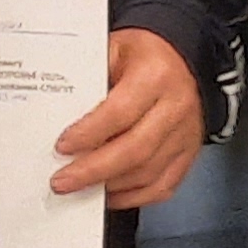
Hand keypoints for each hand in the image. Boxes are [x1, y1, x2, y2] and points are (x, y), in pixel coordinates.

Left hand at [52, 28, 207, 209]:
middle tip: (62, 180)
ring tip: (79, 188)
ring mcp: (185, 134)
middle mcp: (175, 107)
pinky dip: (134, 197)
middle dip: (93, 170)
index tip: (63, 146)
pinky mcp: (188, 153)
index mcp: (156, 75)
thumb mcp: (113, 50)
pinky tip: (109, 195)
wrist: (182, 58)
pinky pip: (162, 186)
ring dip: (109, 186)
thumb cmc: (144, 54)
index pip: (120, 112)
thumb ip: (91, 80)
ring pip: (147, 173)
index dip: (89, 133)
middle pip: (134, 150)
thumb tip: (59, 115)